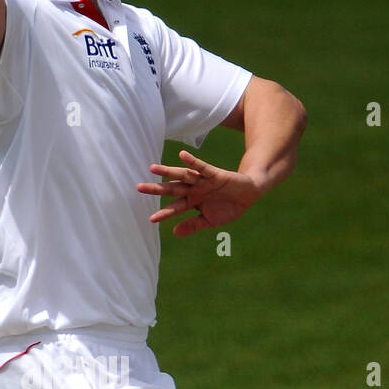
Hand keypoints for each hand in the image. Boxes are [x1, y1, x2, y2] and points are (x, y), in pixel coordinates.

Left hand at [136, 150, 266, 236]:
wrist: (249, 195)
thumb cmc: (229, 207)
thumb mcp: (210, 221)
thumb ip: (193, 225)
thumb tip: (175, 233)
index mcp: (193, 202)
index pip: (175, 207)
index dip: (164, 213)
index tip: (151, 219)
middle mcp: (194, 189)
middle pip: (172, 188)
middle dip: (157, 189)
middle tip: (139, 187)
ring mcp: (203, 181)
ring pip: (183, 175)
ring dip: (168, 171)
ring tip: (152, 168)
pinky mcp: (215, 174)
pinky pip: (202, 166)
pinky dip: (192, 161)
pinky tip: (181, 156)